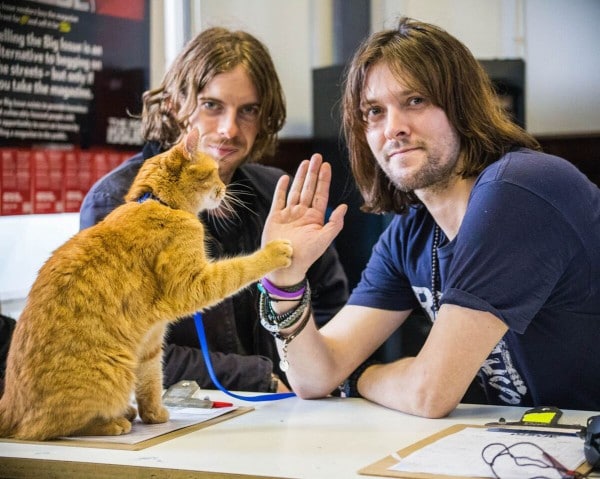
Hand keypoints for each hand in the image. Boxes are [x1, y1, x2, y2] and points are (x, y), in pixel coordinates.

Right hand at [262, 154, 346, 284]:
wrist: (285, 265)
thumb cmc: (307, 255)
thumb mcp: (324, 239)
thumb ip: (335, 223)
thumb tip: (344, 207)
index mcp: (315, 217)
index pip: (320, 194)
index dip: (324, 179)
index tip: (327, 165)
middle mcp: (302, 213)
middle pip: (308, 188)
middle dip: (313, 172)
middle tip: (317, 156)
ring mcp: (289, 214)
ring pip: (295, 191)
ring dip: (300, 176)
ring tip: (305, 162)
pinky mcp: (276, 217)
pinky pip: (279, 199)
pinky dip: (282, 188)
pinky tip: (286, 177)